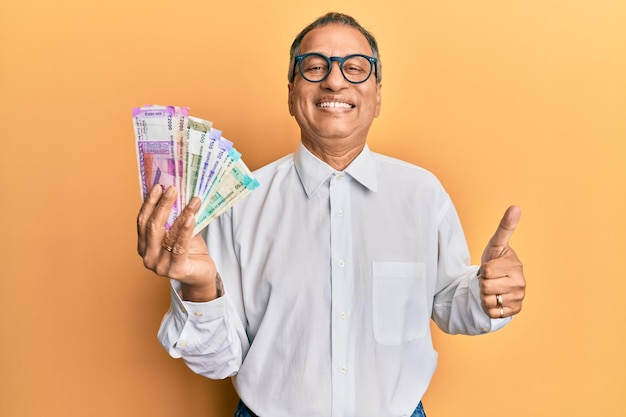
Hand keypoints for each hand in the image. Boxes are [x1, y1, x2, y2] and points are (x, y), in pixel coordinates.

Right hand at [137, 185, 218, 301]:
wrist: (202, 275)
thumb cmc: (190, 252)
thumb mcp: (179, 232)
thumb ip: (174, 218)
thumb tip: (178, 193)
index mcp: (143, 246)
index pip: (142, 221)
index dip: (149, 203)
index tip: (158, 186)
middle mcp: (147, 256)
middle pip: (152, 226)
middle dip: (163, 205)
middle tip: (173, 189)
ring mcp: (159, 266)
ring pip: (168, 234)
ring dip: (182, 214)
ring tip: (193, 200)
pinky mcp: (175, 270)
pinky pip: (179, 246)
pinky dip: (185, 230)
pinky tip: (191, 217)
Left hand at [478, 205, 525, 318]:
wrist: (498, 282)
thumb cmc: (495, 260)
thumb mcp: (496, 244)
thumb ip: (505, 227)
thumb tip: (515, 207)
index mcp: (516, 266)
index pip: (486, 271)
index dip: (482, 270)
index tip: (489, 267)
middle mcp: (521, 283)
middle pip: (485, 286)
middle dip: (482, 283)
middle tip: (490, 279)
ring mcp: (519, 298)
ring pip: (487, 300)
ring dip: (484, 295)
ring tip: (492, 288)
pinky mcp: (514, 311)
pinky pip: (492, 312)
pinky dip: (488, 308)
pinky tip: (494, 299)